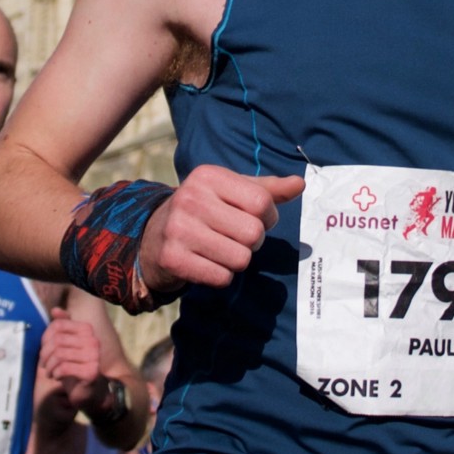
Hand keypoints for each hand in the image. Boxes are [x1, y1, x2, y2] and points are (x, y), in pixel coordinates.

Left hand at [43, 310, 105, 406]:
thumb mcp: (67, 344)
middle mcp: (92, 340)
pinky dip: (56, 373)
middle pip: (57, 340)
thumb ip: (63, 326)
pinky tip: (57, 377)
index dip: (45, 337)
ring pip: (59, 355)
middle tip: (44, 364)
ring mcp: (94, 356)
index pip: (58, 325)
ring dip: (49, 366)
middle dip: (45, 354)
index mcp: (86, 329)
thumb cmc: (76, 364)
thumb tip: (54, 310)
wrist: (91, 390)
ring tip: (49, 372)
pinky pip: (64, 368)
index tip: (44, 349)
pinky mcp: (91, 371)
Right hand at [137, 165, 304, 296]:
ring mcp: (179, 229)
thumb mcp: (232, 192)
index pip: (262, 203)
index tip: (253, 219)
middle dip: (252, 242)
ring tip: (219, 249)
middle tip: (233, 237)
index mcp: (208, 176)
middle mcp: (190, 198)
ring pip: (240, 258)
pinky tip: (206, 262)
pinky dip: (221, 275)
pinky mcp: (173, 258)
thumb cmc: (205, 211)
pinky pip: (222, 278)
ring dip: (236, 260)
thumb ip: (267, 190)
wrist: (153, 237)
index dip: (268, 217)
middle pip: (253, 233)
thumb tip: (300, 184)